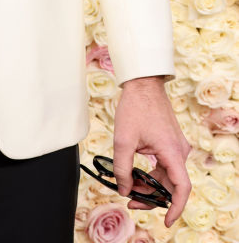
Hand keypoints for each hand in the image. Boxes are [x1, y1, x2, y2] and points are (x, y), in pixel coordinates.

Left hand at [113, 75, 190, 228]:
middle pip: (172, 185)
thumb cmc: (135, 107)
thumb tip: (124, 190)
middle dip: (152, 197)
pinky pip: (165, 165)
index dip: (175, 208)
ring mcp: (176, 146)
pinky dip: (152, 174)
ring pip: (167, 176)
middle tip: (130, 200)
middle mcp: (179, 151)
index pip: (182, 188)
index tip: (167, 221)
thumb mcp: (123, 140)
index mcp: (172, 152)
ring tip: (129, 187)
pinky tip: (136, 175)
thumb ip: (122, 169)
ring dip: (150, 185)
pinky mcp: (171, 142)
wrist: (142, 83)